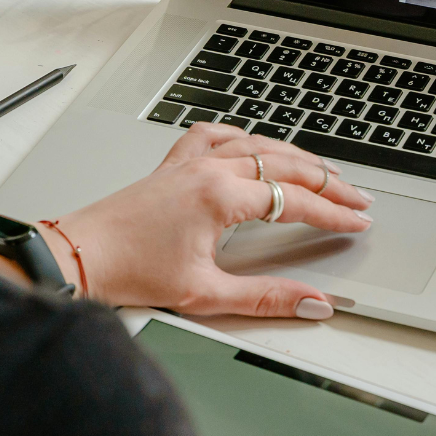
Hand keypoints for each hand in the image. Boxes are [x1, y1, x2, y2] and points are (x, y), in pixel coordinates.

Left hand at [42, 123, 372, 317]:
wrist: (78, 257)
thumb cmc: (129, 272)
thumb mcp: (205, 294)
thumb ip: (266, 297)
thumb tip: (311, 301)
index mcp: (220, 196)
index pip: (295, 200)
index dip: (333, 213)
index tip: (357, 221)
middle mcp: (208, 170)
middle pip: (286, 165)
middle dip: (329, 182)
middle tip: (358, 197)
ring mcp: (190, 162)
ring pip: (259, 144)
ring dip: (297, 157)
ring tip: (324, 172)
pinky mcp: (173, 165)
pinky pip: (217, 135)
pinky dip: (245, 136)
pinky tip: (254, 142)